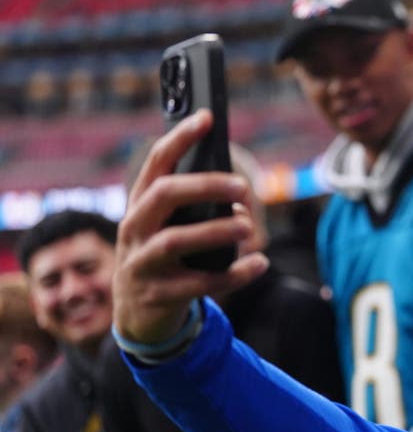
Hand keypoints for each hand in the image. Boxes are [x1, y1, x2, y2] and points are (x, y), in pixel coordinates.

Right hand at [114, 110, 267, 344]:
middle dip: (204, 185)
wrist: (138, 314)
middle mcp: (135, 230)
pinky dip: (233, 274)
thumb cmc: (165, 258)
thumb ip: (194, 206)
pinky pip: (199, 284)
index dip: (179, 138)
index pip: (156, 164)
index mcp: (140, 205)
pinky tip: (260, 264)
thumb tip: (237, 192)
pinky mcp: (158, 295)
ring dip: (216, 231)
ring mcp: (142, 264)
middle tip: (243, 187)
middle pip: (164, 195)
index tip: (206, 117)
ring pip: (175, 241)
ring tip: (248, 228)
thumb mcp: (170, 227)